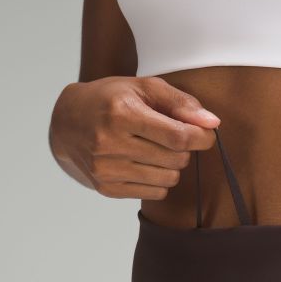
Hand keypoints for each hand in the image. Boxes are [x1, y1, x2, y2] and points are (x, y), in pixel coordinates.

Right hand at [49, 76, 220, 198]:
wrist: (68, 122)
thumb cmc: (111, 100)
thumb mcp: (144, 88)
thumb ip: (181, 103)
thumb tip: (212, 123)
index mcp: (121, 113)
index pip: (178, 136)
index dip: (202, 137)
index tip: (206, 134)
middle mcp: (110, 144)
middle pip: (176, 159)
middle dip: (184, 148)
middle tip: (171, 136)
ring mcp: (106, 169)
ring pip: (168, 179)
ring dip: (172, 166)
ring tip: (156, 149)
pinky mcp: (106, 188)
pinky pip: (154, 193)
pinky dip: (158, 180)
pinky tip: (144, 163)